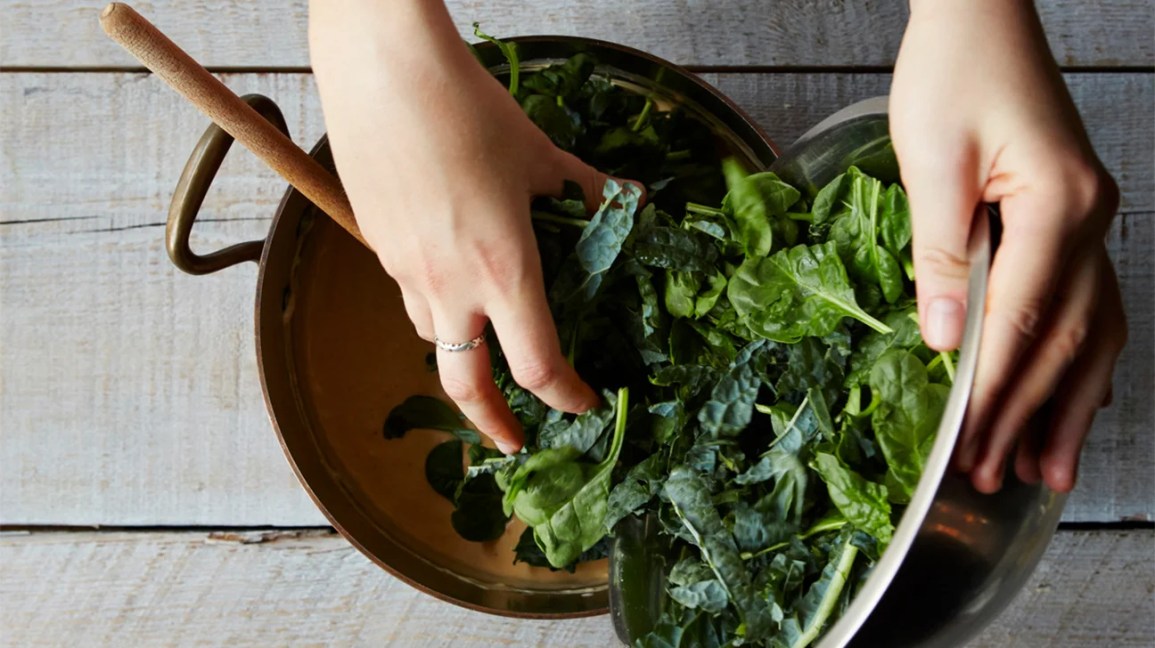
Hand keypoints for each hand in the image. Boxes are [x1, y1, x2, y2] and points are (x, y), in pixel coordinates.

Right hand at [309, 0, 620, 452]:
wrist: (385, 72)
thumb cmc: (469, 111)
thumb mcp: (542, 157)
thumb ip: (589, 193)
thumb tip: (633, 200)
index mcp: (504, 270)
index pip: (538, 365)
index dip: (566, 394)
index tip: (583, 402)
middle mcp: (450, 285)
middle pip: (465, 386)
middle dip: (492, 425)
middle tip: (514, 441)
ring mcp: (405, 270)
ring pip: (432, 337)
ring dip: (461, 355)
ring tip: (483, 345)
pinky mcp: (377, 246)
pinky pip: (409, 292)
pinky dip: (433, 301)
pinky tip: (447, 269)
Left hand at [890, 0, 1126, 493]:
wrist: (979, 14)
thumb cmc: (951, 70)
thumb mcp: (931, 160)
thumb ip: (940, 253)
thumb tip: (946, 339)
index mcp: (1058, 204)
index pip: (1022, 320)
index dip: (994, 391)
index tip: (964, 445)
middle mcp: (1090, 218)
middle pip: (1062, 338)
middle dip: (1025, 413)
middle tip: (991, 476)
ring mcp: (1090, 218)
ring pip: (1091, 329)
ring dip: (1069, 402)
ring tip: (1048, 469)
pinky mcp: (1071, 215)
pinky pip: (1086, 300)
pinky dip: (1076, 355)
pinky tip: (1069, 394)